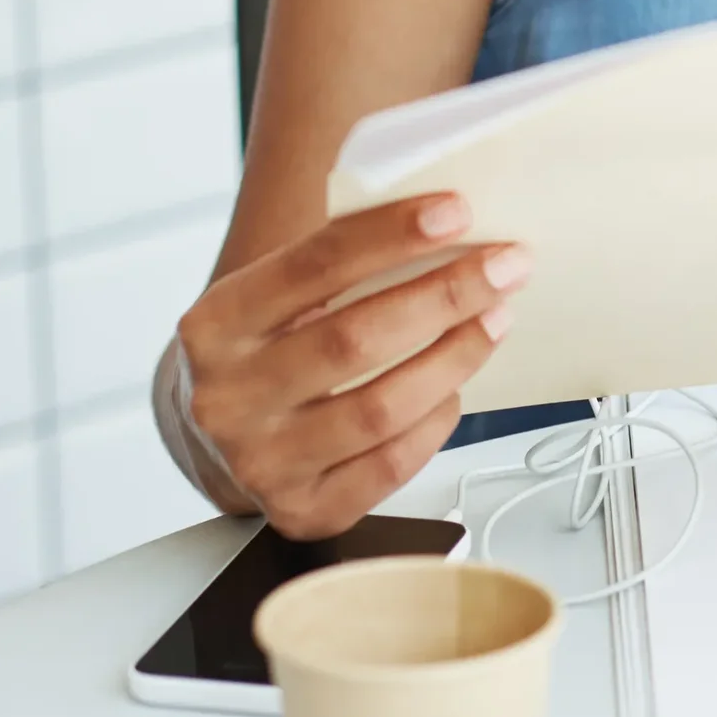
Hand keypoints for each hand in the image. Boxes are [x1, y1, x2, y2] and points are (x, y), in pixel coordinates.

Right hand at [177, 194, 529, 537]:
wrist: (212, 438)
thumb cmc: (263, 350)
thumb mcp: (271, 292)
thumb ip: (335, 253)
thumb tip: (434, 205)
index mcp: (215, 324)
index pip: (313, 266)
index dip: (390, 236)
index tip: (456, 211)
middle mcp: (227, 397)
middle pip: (354, 339)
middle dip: (445, 296)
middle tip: (505, 267)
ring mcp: (260, 462)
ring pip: (379, 409)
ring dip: (454, 358)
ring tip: (495, 320)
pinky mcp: (299, 511)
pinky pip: (389, 467)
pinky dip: (434, 424)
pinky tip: (453, 391)